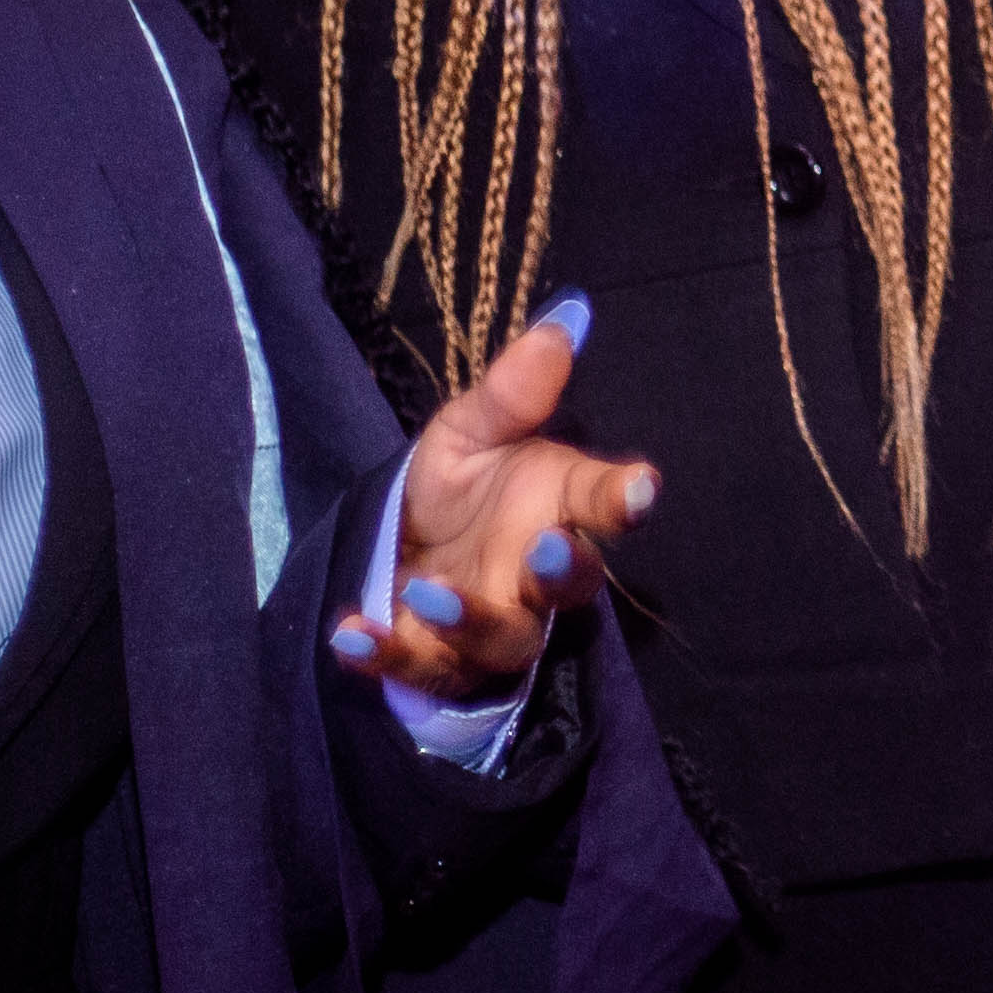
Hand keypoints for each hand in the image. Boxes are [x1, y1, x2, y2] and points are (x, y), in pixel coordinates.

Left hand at [341, 297, 654, 698]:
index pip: (605, 503)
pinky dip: (386, 657)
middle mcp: (535, 574)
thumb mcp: (471, 431)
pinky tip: (351, 634)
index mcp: (559, 508)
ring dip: (472, 620)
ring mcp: (491, 623)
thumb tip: (558, 324)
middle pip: (570, 587)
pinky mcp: (435, 659)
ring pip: (504, 640)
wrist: (406, 548)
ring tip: (431, 592)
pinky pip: (418, 668)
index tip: (641, 487)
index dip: (626, 497)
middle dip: (563, 572)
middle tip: (546, 549)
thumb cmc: (459, 487)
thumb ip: (511, 392)